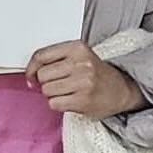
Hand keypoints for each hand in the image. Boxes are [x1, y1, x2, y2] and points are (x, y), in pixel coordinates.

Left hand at [27, 40, 141, 117]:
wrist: (122, 90)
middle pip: (42, 75)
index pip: (42, 55)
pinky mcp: (83, 100)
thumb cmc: (96, 73)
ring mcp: (82, 82)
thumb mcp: (80, 56)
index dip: (31, 68)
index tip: (31, 76)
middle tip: (57, 84)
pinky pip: (54, 103)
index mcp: (77, 48)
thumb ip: (55, 60)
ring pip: (47, 90)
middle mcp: (81, 63)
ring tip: (67, 92)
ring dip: (52, 94)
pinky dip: (58, 104)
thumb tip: (30, 76)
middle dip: (45, 82)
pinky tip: (70, 100)